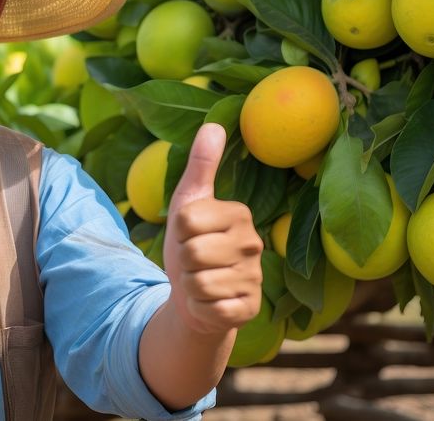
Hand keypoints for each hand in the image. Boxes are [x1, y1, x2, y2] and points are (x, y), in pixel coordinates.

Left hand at [163, 124, 262, 334]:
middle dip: (183, 260)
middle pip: (192, 251)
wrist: (194, 295)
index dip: (178, 231)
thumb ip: (200, 166)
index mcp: (239, 213)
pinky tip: (210, 302)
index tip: (189, 234)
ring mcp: (255, 278)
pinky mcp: (250, 309)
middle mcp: (254, 244)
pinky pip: (211, 308)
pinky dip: (199, 307)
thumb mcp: (188, 202)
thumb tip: (214, 124)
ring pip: (199, 282)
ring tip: (201, 279)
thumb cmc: (191, 243)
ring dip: (190, 285)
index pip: (187, 219)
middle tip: (194, 261)